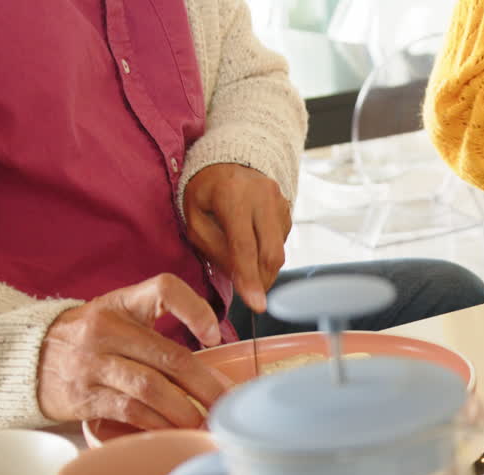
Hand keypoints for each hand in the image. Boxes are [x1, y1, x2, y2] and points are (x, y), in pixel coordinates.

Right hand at [36, 274, 231, 429]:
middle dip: (206, 385)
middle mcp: (105, 330)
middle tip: (226, 402)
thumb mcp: (116, 316)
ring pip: (152, 389)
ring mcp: (92, 364)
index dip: (195, 310)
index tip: (214, 336)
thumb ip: (156, 329)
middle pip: (170, 357)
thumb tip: (211, 364)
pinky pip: (131, 411)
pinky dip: (158, 423)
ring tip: (204, 422)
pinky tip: (174, 429)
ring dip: (185, 410)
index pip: (165, 289)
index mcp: (121, 303)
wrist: (24, 359)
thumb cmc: (87, 339)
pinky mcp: (83, 396)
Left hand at [183, 163, 291, 312]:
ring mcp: (279, 201)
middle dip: (262, 281)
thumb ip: (214, 249)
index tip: (256, 305)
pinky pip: (282, 241)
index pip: (244, 246)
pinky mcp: (288, 208)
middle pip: (271, 253)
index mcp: (232, 195)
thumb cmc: (205, 192)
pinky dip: (268, 252)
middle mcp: (262, 196)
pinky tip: (254, 244)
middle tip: (251, 295)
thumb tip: (240, 278)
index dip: (250, 278)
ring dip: (264, 268)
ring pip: (279, 250)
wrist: (229, 160)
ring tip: (246, 265)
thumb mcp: (194, 219)